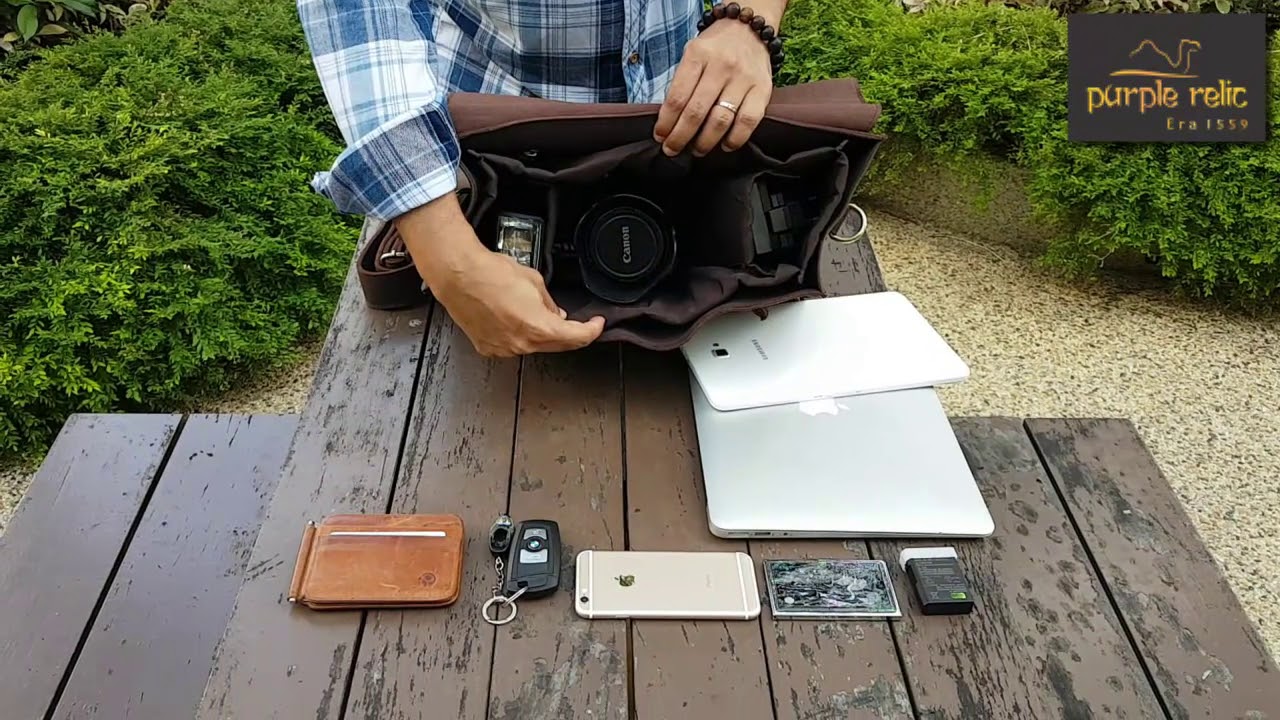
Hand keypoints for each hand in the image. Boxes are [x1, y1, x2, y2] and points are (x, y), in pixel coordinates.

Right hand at [397, 194, 604, 357]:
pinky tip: (515, 319)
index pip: (577, 338)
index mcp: (539, 328)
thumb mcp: (534, 281)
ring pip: (533, 346)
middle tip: (577, 323)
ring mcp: (503, 348)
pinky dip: (519, 335)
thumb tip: (554, 313)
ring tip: (536, 313)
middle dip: (569, 334)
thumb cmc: (490, 273)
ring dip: (542, 334)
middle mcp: (521, 344)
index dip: (591, 331)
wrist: (458, 274)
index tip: (596, 325)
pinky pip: (512, 345)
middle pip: (557, 346)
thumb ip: (549, 303)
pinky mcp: (487, 347)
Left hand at [654, 14, 774, 156]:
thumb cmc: (715, 47)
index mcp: (698, 55)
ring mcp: (743, 78)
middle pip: (696, 112)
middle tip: (672, 149)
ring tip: (696, 149)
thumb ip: (682, 83)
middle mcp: (721, 66)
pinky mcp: (763, 89)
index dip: (666, 122)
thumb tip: (670, 121)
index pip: (677, 97)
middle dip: (680, 137)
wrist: (749, 29)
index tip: (660, 136)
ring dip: (705, 142)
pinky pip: (748, 122)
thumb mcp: (692, 54)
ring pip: (720, 120)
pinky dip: (735, 139)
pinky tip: (724, 145)